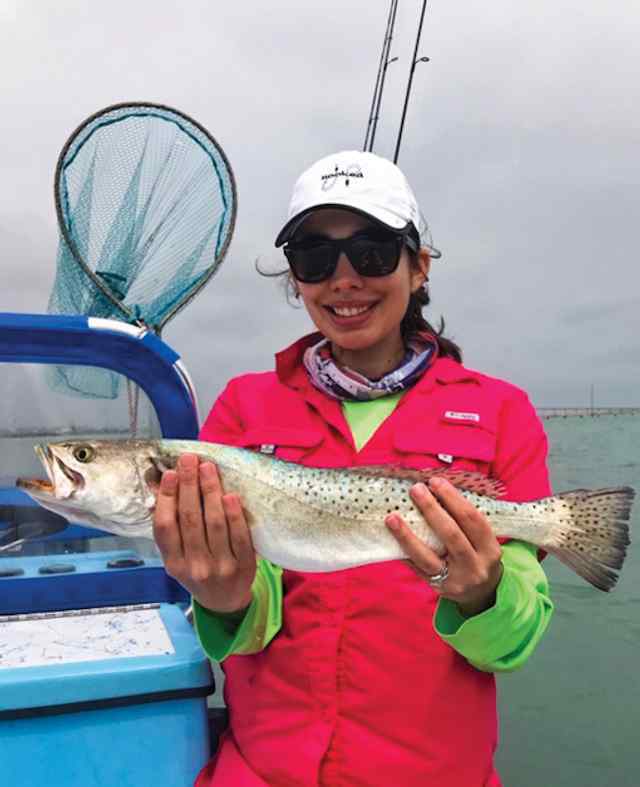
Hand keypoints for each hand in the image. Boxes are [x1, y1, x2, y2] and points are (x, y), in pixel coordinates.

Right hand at [153, 453, 255, 612]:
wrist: (225, 601)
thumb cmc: (199, 570)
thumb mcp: (178, 557)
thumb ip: (172, 530)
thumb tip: (163, 487)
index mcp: (173, 563)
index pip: (166, 526)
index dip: (167, 498)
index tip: (170, 473)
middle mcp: (194, 566)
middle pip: (190, 519)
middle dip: (189, 485)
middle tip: (190, 460)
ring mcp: (220, 567)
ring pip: (214, 524)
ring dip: (210, 492)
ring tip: (208, 469)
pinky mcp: (244, 566)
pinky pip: (239, 537)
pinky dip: (234, 515)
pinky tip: (230, 496)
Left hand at [385, 476, 502, 616]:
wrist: (483, 594)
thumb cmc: (478, 556)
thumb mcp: (482, 541)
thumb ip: (464, 520)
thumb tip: (434, 490)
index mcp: (490, 549)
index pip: (472, 520)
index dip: (453, 498)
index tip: (435, 481)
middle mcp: (475, 566)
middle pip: (451, 535)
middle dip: (431, 509)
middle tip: (416, 489)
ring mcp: (455, 580)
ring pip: (427, 557)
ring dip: (407, 535)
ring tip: (392, 517)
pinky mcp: (437, 588)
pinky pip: (416, 568)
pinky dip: (404, 551)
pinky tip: (391, 538)